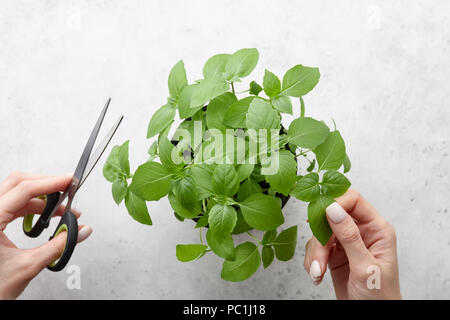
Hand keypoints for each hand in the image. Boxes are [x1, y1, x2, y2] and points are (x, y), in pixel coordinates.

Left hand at [0, 172, 92, 299]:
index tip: (69, 182)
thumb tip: (81, 231)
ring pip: (16, 191)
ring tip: (62, 208)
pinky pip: (14, 204)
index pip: (24, 190)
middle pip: (18, 182)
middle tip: (68, 188)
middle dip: (46, 183)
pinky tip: (47, 214)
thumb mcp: (28, 266)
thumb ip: (59, 246)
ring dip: (42, 196)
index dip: (50, 183)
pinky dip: (33, 205)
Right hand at [304, 190, 400, 298]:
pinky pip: (316, 247)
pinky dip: (312, 260)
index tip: (321, 216)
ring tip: (318, 272)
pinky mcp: (334, 254)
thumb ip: (349, 236)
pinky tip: (317, 273)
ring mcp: (347, 242)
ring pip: (321, 233)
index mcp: (377, 229)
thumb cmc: (379, 297)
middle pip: (332, 216)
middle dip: (320, 237)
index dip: (335, 204)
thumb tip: (333, 209)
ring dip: (315, 253)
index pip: (354, 201)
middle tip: (319, 254)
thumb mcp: (365, 267)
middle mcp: (362, 232)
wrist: (371, 318)